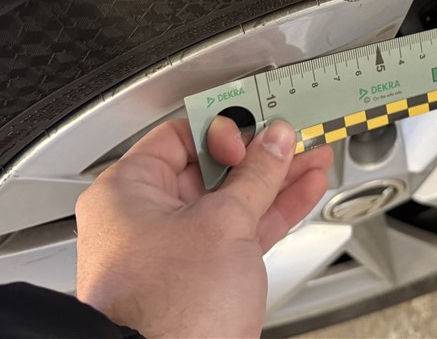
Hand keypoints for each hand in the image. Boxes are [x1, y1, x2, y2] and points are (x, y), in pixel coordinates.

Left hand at [75, 116, 332, 337]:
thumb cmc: (166, 311)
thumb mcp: (223, 223)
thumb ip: (256, 175)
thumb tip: (274, 142)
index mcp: (126, 192)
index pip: (181, 135)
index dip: (225, 127)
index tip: (261, 125)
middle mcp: (143, 219)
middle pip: (209, 168)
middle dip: (259, 154)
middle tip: (293, 138)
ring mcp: (172, 251)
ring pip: (231, 201)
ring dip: (274, 181)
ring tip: (310, 159)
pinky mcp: (199, 278)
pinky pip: (238, 232)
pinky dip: (270, 214)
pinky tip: (301, 192)